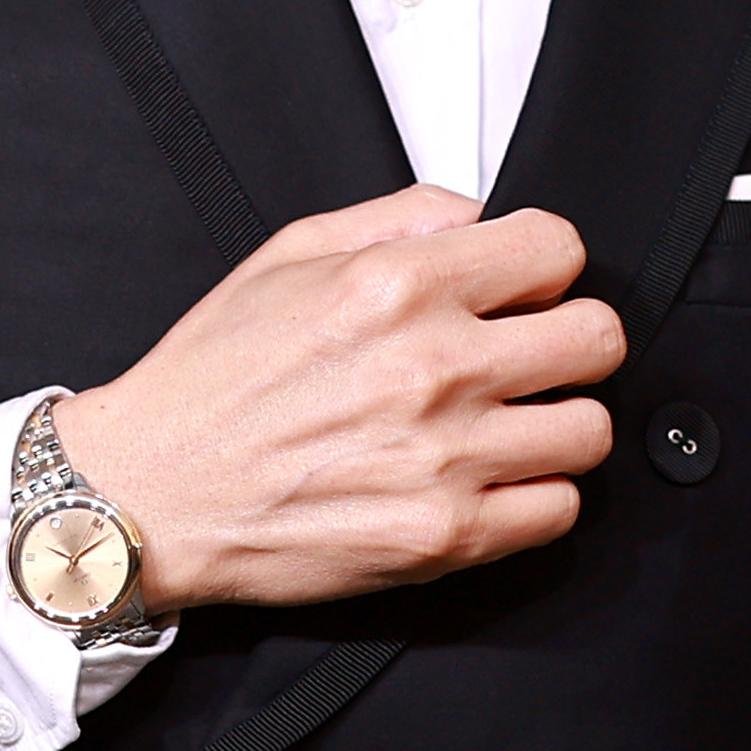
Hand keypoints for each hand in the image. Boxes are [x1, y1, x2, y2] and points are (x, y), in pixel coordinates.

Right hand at [53, 185, 623, 613]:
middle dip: (567, 339)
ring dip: (556, 423)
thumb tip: (478, 214)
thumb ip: (399, 216)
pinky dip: (534, 497)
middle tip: (528, 355)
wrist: (151, 494)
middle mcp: (433, 368)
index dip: (542, 267)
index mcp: (397, 286)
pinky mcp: (445, 536)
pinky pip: (559, 511)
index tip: (522, 288)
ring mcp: (446, 458)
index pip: (558, 249)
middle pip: (598, 337)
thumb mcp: (288, 255)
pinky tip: (488, 480)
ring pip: (590, 430)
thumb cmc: (210, 382)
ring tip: (509, 424)